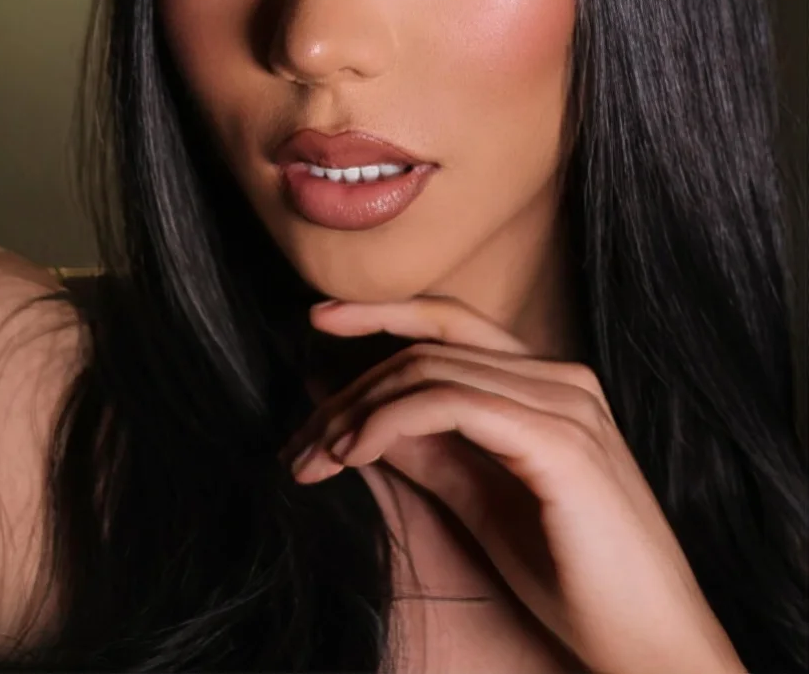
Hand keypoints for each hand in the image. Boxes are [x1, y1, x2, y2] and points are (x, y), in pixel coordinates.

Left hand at [283, 294, 746, 673]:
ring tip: (315, 458)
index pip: (451, 321)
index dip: (382, 312)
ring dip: (357, 410)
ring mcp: (565, 403)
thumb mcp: (483, 503)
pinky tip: (353, 454)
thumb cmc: (577, 582)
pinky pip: (450, 404)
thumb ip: (432, 451)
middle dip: (351, 385)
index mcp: (551, 383)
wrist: (653, 647)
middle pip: (429, 343)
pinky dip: (388, 421)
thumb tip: (366, 417)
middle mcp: (563, 377)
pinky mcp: (559, 441)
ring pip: (431, 369)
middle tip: (300, 441)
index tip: (318, 322)